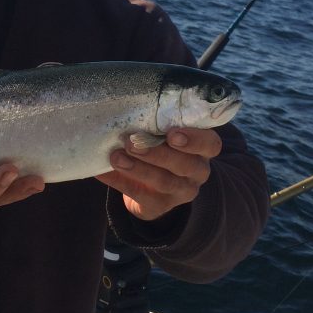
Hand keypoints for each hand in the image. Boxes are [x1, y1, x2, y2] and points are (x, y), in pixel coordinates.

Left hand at [96, 127, 221, 220]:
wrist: (152, 186)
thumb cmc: (160, 146)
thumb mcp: (165, 134)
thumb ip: (157, 123)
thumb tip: (127, 107)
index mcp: (203, 149)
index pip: (210, 143)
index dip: (194, 139)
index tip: (171, 133)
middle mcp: (198, 171)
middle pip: (185, 164)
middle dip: (157, 153)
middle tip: (132, 141)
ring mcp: (181, 191)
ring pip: (163, 181)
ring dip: (137, 168)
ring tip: (115, 157)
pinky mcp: (160, 206)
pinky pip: (140, 195)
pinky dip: (119, 181)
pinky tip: (102, 170)